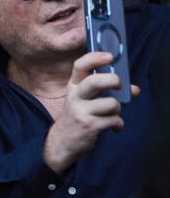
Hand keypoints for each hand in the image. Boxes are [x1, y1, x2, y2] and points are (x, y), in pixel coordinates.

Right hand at [42, 52, 138, 172]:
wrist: (62, 140)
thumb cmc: (79, 115)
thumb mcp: (86, 99)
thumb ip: (108, 91)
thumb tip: (135, 90)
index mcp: (74, 86)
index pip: (80, 66)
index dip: (95, 58)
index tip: (110, 56)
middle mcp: (75, 96)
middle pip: (95, 81)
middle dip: (113, 81)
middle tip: (119, 85)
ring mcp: (80, 111)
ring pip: (111, 104)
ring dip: (117, 109)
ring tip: (111, 114)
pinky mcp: (88, 126)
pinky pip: (114, 120)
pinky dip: (118, 124)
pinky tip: (112, 126)